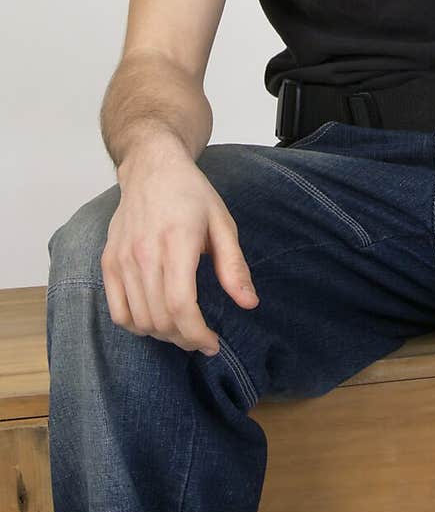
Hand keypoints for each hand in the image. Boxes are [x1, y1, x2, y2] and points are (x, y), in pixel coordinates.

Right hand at [101, 137, 258, 355]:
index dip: (197, 334)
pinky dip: (136, 325)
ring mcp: (122, 259)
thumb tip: (249, 303)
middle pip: (160, 318)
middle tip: (202, 340)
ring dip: (163, 335)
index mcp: (177, 242)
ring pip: (139, 319)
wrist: (152, 168)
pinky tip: (156, 321)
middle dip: (185, 339)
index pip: (180, 305)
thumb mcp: (222, 223)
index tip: (212, 343)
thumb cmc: (190, 193)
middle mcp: (144, 253)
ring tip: (183, 330)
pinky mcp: (109, 262)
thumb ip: (234, 266)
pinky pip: (117, 311)